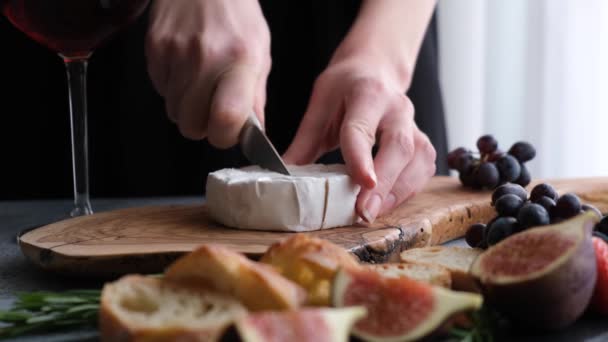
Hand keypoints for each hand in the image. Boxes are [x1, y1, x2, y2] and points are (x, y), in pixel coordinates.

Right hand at [146, 0, 270, 147]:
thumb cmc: (236, 14)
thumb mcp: (260, 53)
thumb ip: (256, 96)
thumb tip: (253, 132)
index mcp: (240, 60)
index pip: (226, 118)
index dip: (225, 136)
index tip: (229, 133)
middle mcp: (205, 58)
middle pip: (191, 124)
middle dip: (203, 126)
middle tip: (212, 111)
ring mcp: (175, 54)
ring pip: (173, 111)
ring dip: (187, 107)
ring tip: (200, 84)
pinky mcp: (154, 49)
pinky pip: (160, 90)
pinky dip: (173, 88)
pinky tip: (186, 68)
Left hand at [284, 57, 436, 222]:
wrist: (373, 70)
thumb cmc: (343, 89)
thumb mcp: (319, 108)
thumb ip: (303, 145)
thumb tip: (281, 182)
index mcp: (366, 94)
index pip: (362, 128)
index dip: (362, 157)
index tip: (362, 183)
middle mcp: (397, 108)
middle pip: (399, 147)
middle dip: (384, 183)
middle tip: (364, 212)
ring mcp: (414, 125)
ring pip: (417, 160)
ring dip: (397, 192)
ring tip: (372, 213)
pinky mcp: (422, 141)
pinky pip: (423, 169)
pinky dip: (407, 190)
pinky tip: (387, 203)